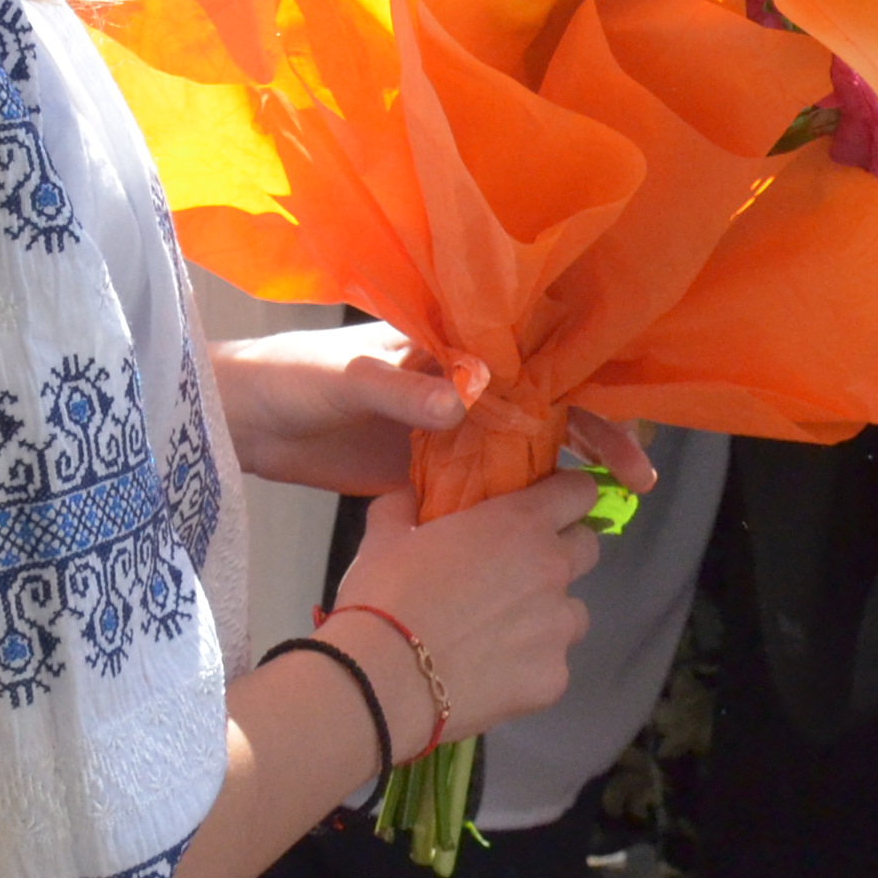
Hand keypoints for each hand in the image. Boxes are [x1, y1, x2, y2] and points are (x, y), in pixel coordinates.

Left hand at [212, 324, 658, 498]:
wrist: (241, 421)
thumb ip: (398, 389)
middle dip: (595, 433)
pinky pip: (482, 488)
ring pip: (521, 449)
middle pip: (543, 404)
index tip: (624, 415)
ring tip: (608, 508)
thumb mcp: (343, 376)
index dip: (583, 381)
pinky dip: (514, 506)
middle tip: (636, 477)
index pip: (532, 355)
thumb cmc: (288, 377)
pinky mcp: (424, 472)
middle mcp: (457, 382)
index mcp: (448, 343)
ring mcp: (444, 430)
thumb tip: (456, 404)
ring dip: (563, 475)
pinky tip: (544, 533)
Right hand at [327, 468, 602, 745]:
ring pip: (573, 612)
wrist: (385, 679)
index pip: (579, 491)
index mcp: (521, 523)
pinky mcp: (554, 679)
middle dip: (561, 552)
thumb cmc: (386, 594)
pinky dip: (530, 665)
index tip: (544, 505)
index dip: (565, 495)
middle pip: (587, 548)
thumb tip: (412, 492)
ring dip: (547, 613)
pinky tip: (491, 673)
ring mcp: (559, 628)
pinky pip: (553, 664)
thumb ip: (408, 502)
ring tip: (501, 631)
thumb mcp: (386, 532)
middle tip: (516, 569)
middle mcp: (553, 570)